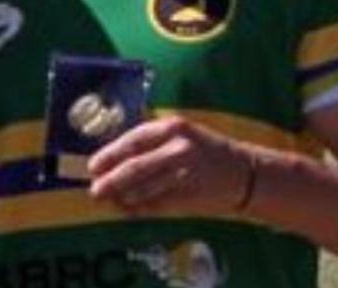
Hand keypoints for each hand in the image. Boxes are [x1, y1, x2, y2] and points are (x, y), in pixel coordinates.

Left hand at [87, 115, 252, 215]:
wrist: (244, 172)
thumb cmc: (203, 151)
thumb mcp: (179, 136)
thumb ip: (149, 145)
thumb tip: (111, 163)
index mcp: (171, 127)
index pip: (132, 141)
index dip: (109, 155)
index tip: (92, 167)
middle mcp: (178, 147)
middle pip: (135, 167)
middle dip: (111, 181)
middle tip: (95, 190)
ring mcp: (186, 173)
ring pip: (144, 188)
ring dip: (123, 197)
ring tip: (110, 201)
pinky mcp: (191, 195)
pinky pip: (158, 204)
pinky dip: (140, 208)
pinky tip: (129, 210)